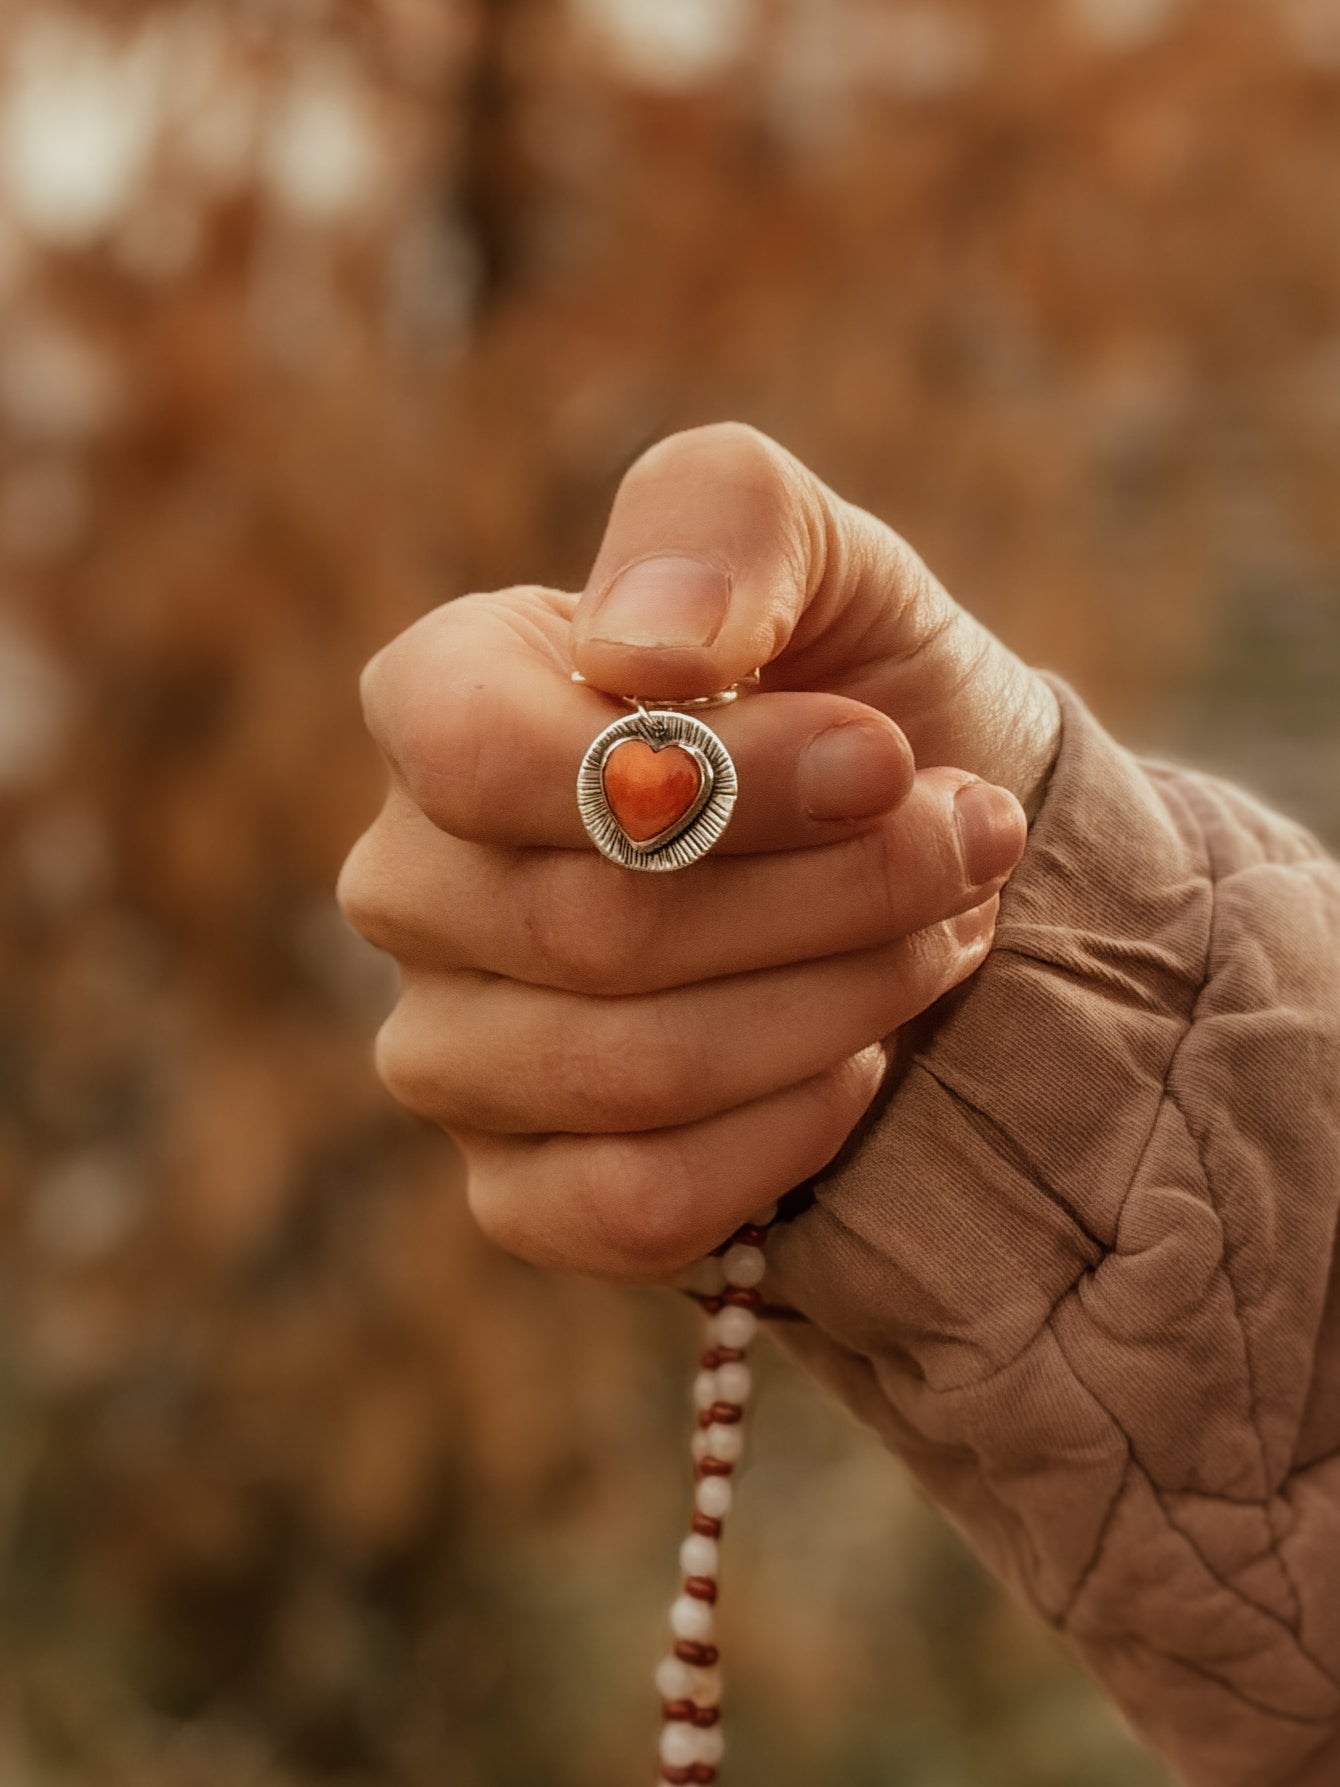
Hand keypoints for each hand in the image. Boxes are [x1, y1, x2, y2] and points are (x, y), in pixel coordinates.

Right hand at [338, 424, 1059, 1278]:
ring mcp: (450, 1049)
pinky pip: (626, 1206)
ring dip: (837, 1003)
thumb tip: (647, 655)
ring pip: (625, 1071)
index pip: (481, 756)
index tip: (887, 762)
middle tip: (970, 847)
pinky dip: (783, 1139)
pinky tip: (857, 1063)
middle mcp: (413, 883)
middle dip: (829, 894)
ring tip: (942, 935)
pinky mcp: (519, 1187)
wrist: (922, 863)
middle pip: (588, 927)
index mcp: (442, 703)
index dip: (710, 777)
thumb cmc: (856, 699)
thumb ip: (724, 530)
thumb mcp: (826, 560)